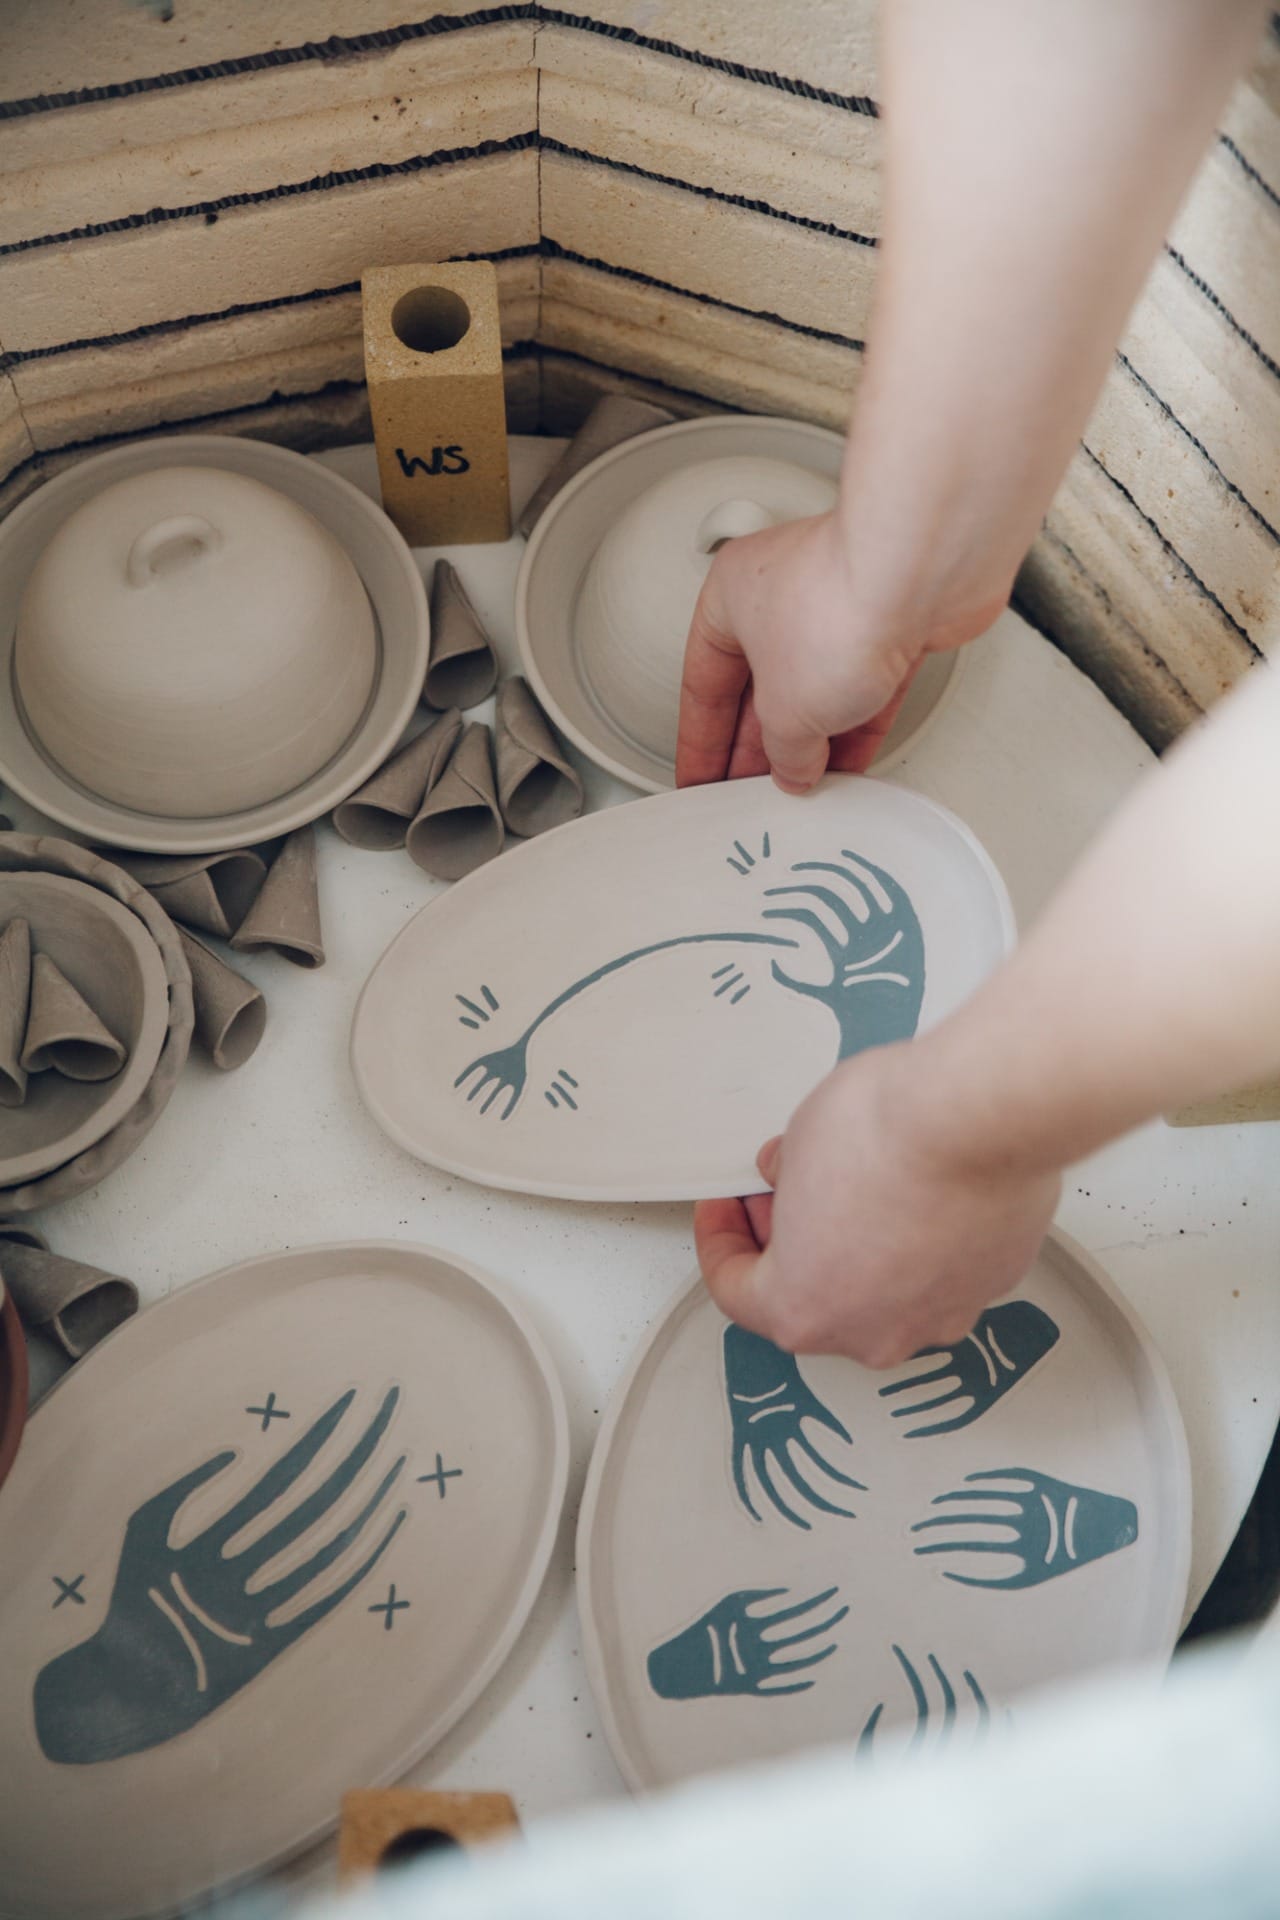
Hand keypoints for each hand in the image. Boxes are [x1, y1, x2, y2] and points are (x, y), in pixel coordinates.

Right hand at [674, 510, 997, 793]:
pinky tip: (849, 764)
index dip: (700, 742)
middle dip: (758, 746)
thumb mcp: (784, 711)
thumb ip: (782, 752)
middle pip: (760, 688)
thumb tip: (792, 769)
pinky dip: (856, 727)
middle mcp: (781, 596)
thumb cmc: (837, 605)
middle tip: (751, 792)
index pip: (703, 685)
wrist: (920, 576)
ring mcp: (838, 607)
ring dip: (811, 742)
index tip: (700, 779)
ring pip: (816, 690)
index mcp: (730, 598)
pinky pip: (865, 688)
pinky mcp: (891, 625)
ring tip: (804, 786)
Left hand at [694, 1042, 1059, 1367]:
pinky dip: (921, 1241)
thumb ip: (785, 1176)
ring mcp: (938, 1317)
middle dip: (793, 1244)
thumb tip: (789, 1179)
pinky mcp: (990, 1287)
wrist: (980, 1117)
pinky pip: (939, 1272)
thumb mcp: (798, 1141)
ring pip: (882, 1292)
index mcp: (802, 1309)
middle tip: (786, 1192)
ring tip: (859, 1187)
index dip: (722, 1240)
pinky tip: (919, 1192)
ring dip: (860, 1248)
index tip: (726, 1208)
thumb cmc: (884, 1133)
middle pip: (814, 1298)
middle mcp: (872, 1334)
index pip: (737, 1292)